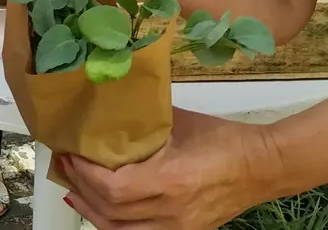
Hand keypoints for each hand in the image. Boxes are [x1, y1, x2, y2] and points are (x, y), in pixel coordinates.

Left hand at [59, 108, 280, 228]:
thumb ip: (143, 121)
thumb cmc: (223, 138)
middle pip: (110, 212)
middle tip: (64, 164)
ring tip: (74, 189)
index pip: (113, 188)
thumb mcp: (179, 122)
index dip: (85, 173)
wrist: (263, 166)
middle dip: (81, 188)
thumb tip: (109, 108)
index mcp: (171, 180)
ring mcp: (178, 229)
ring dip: (91, 210)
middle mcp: (171, 212)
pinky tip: (101, 209)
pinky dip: (113, 224)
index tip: (70, 152)